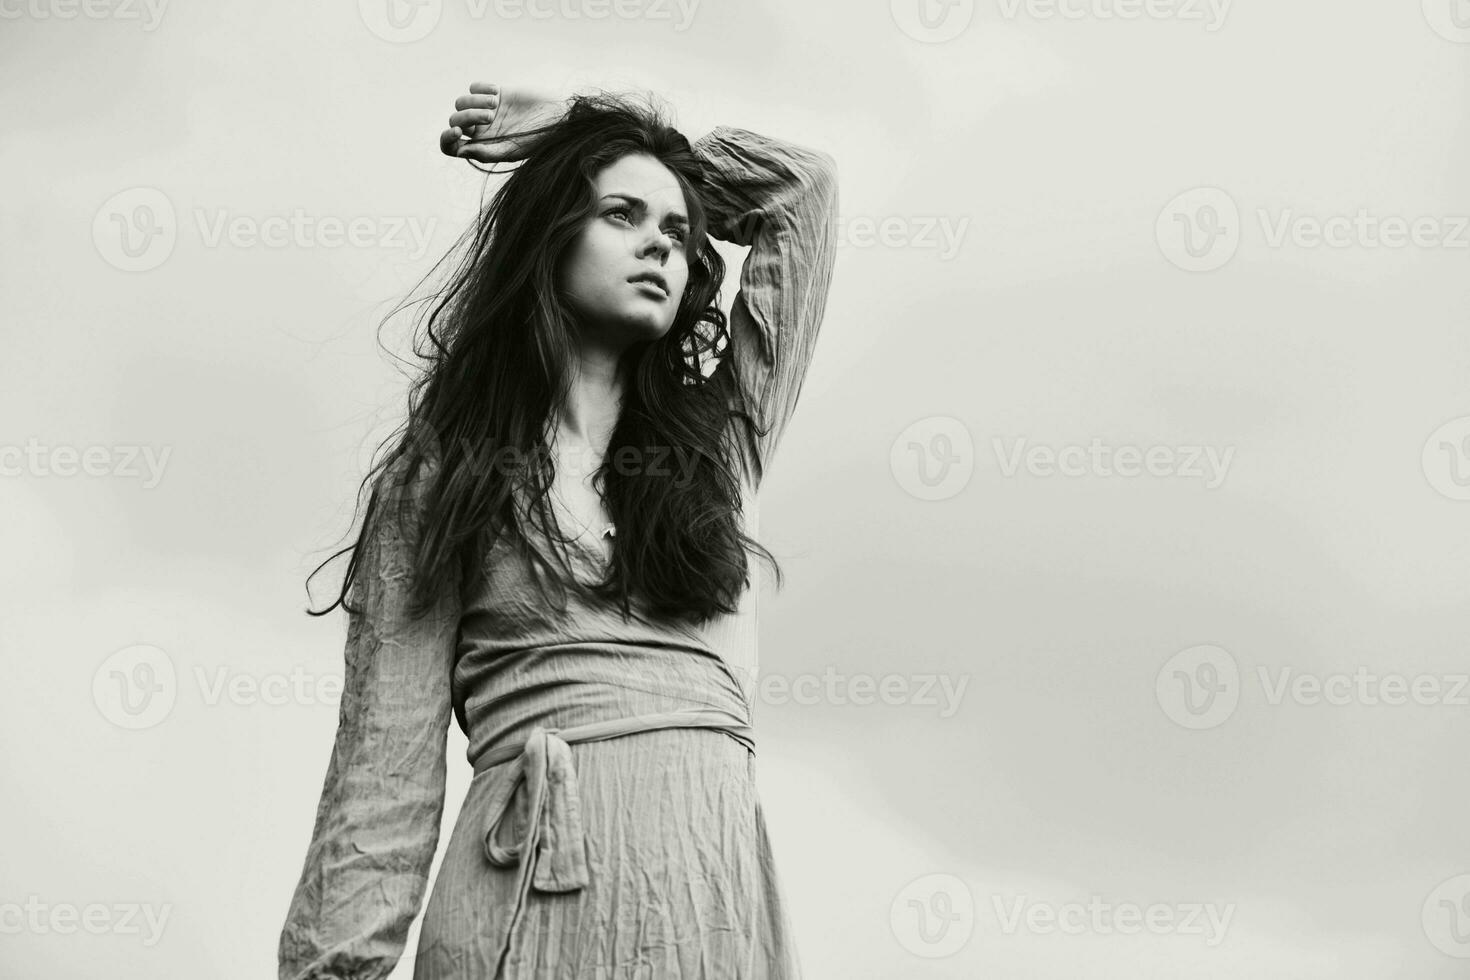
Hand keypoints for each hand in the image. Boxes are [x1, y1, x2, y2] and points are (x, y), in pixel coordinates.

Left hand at [438, 82, 570, 164]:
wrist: (557, 118)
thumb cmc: (538, 139)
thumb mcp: (511, 150)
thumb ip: (485, 152)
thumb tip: (460, 149)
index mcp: (481, 147)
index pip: (450, 146)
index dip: (447, 139)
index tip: (457, 132)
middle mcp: (480, 129)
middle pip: (455, 120)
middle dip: (467, 116)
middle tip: (490, 116)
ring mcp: (486, 110)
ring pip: (460, 102)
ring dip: (474, 101)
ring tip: (494, 104)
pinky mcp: (494, 94)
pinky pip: (473, 87)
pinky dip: (481, 88)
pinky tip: (497, 92)